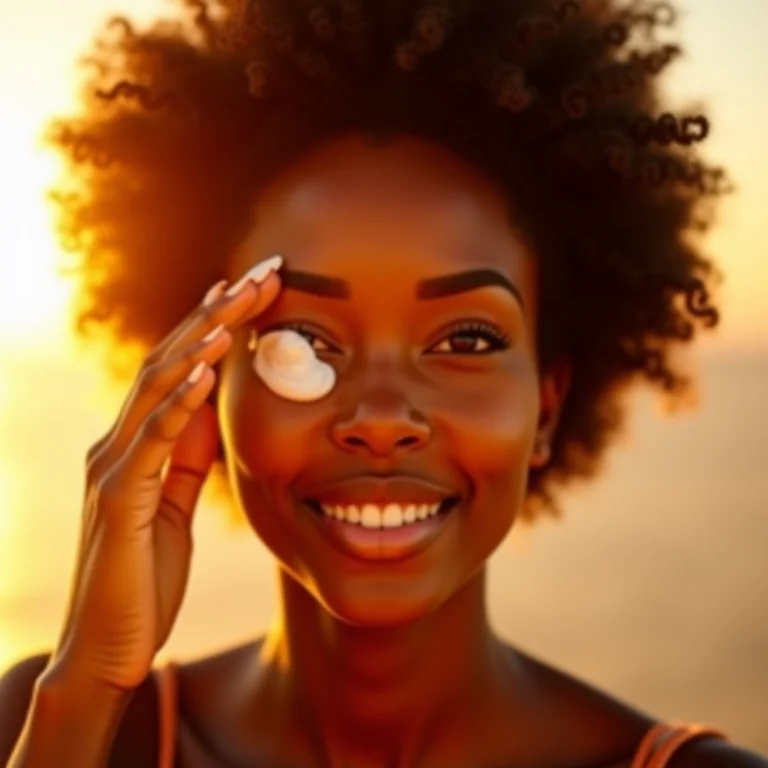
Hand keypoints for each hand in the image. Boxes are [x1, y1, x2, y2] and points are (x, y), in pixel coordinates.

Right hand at [47, 263, 280, 692]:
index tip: (251, 286)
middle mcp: (117, 443)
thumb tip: (208, 407)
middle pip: (169, 360)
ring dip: (198, 342)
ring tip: (237, 304)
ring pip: (156, 388)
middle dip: (215, 313)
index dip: (212, 322)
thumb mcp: (174, 503)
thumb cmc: (144, 574)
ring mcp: (114, 468)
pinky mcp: (119, 500)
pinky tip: (207, 373)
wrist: (109, 646)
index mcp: (136, 443)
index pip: (177, 366)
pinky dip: (178, 402)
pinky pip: (151, 442)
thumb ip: (183, 455)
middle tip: (260, 274)